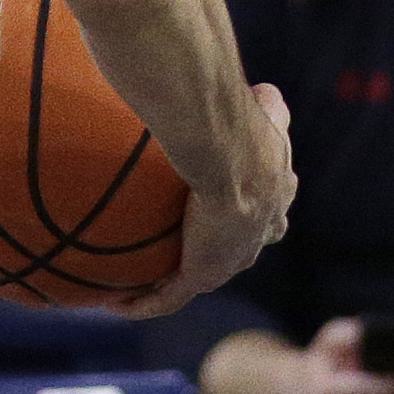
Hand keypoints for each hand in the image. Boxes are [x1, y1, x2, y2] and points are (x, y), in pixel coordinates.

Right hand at [121, 79, 295, 317]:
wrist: (233, 155)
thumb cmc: (249, 125)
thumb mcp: (269, 107)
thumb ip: (269, 103)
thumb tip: (263, 90)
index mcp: (275, 197)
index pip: (269, 215)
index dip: (255, 215)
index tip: (233, 208)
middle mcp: (257, 235)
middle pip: (240, 250)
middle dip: (220, 252)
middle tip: (187, 248)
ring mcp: (229, 260)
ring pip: (202, 275)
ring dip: (175, 281)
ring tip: (144, 283)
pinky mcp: (202, 276)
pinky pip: (168, 299)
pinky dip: (144, 304)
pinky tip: (118, 304)